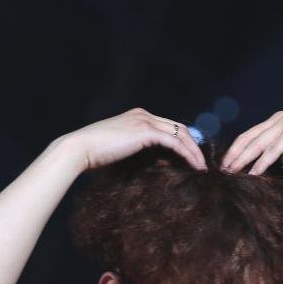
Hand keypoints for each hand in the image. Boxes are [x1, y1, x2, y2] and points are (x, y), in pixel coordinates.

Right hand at [66, 108, 206, 172]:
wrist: (80, 149)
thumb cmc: (93, 155)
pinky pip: (174, 143)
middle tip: (202, 163)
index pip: (168, 126)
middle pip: (179, 128)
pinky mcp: (145, 131)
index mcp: (137, 117)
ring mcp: (144, 120)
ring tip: (203, 168)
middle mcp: (143, 115)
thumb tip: (149, 166)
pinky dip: (188, 154)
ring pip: (180, 133)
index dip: (183, 142)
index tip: (191, 158)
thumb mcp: (119, 151)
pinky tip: (195, 167)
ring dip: (195, 151)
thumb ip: (135, 152)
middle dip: (194, 145)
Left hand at [221, 111, 282, 175]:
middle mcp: (280, 119)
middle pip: (249, 138)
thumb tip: (247, 181)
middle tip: (222, 173)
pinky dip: (262, 162)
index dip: (233, 153)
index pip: (247, 138)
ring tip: (232, 174)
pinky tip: (252, 174)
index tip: (222, 169)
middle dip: (234, 157)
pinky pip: (274, 148)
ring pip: (258, 143)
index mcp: (275, 124)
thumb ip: (269, 169)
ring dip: (243, 160)